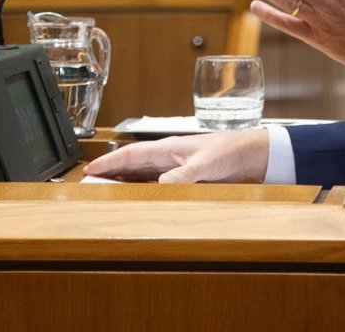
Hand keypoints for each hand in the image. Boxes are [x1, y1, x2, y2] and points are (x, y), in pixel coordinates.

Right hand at [84, 129, 268, 183]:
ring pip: (144, 172)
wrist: (254, 154)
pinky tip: (141, 196)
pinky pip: (159, 181)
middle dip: (112, 171)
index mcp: (169, 148)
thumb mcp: (205, 164)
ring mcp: (177, 166)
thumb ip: (183, 175)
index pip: (131, 154)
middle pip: (133, 164)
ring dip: (126, 180)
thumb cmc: (231, 150)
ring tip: (109, 189)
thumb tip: (159, 185)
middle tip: (92, 182)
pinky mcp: (188, 176)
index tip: (90, 169)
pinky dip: (145, 188)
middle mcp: (170, 156)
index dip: (109, 162)